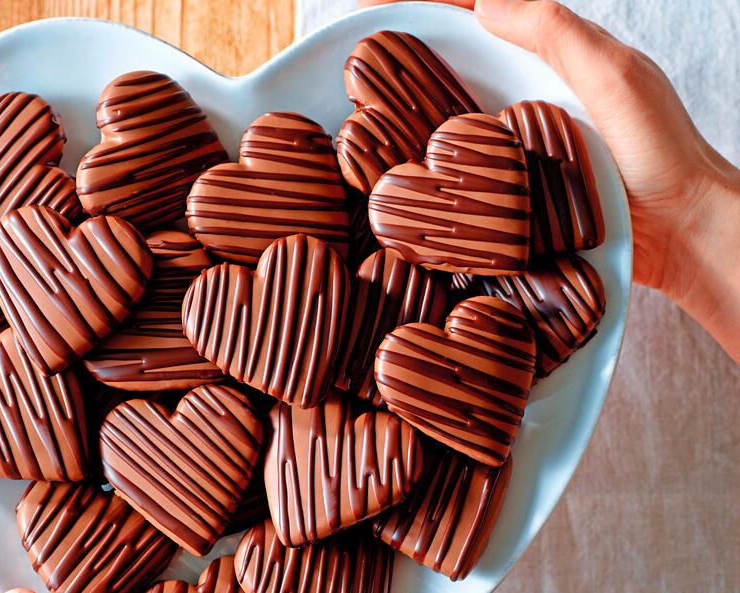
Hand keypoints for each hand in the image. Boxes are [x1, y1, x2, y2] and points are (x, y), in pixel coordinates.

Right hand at [360, 0, 739, 361]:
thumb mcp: (614, 77)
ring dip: (403, 104)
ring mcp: (516, 141)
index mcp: (550, 56)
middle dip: (402, 50)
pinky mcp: (511, 186)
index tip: (372, 6)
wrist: (682, 232)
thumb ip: (557, 35)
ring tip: (355, 102)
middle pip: (453, 59)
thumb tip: (486, 5)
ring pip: (448, 112)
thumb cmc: (661, 152)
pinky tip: (394, 166)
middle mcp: (526, 93)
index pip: (477, 14)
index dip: (424, 5)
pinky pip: (459, 163)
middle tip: (353, 55)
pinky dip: (423, 159)